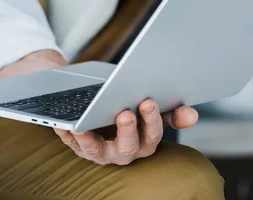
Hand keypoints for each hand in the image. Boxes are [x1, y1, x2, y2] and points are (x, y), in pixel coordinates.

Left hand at [0, 53, 198, 165]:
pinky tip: (61, 121)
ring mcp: (99, 151)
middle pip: (128, 146)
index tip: (148, 101)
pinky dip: (64, 132)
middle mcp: (123, 151)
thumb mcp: (148, 108)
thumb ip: (170, 111)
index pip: (152, 136)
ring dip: (89, 137)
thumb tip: (191, 114)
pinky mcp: (78, 146)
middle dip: (128, 130)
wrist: (99, 107)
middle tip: (125, 112)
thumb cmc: (128, 106)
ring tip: (84, 123)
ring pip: (94, 149)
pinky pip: (69, 142)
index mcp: (144, 142)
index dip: (152, 121)